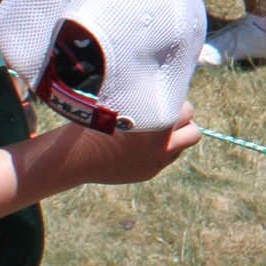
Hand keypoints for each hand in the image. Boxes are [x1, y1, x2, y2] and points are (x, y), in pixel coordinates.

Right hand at [51, 102, 200, 185]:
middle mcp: (162, 147)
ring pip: (183, 147)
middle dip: (181, 122)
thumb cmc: (93, 122)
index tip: (165, 98)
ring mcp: (157, 163)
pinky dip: (162, 150)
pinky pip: (168, 158)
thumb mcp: (122, 104)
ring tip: (155, 129)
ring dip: (176, 137)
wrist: (72, 157)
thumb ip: (147, 102)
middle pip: (193, 131)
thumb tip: (167, 92)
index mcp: (158, 125)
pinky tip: (142, 143)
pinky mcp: (149, 173)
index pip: (186, 109)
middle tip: (165, 114)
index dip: (175, 103)